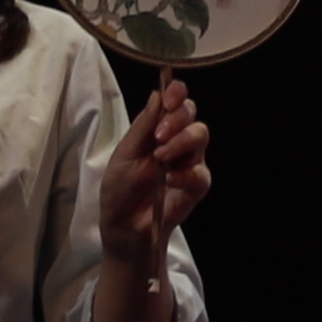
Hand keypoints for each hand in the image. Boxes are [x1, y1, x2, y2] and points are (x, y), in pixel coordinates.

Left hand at [103, 78, 213, 255]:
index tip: (171, 97)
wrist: (124, 228)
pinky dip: (186, 174)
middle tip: (159, 134)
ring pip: (200, 137)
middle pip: (191, 115)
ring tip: (161, 156)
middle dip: (178, 118)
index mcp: (156, 130)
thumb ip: (142, 127)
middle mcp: (176, 142)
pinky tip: (170, 179)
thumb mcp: (124, 155)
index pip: (174, 103)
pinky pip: (201, 173)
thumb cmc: (119, 191)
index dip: (177, 93)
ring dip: (182, 142)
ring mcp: (188, 164)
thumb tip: (157, 93)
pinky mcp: (195, 187)